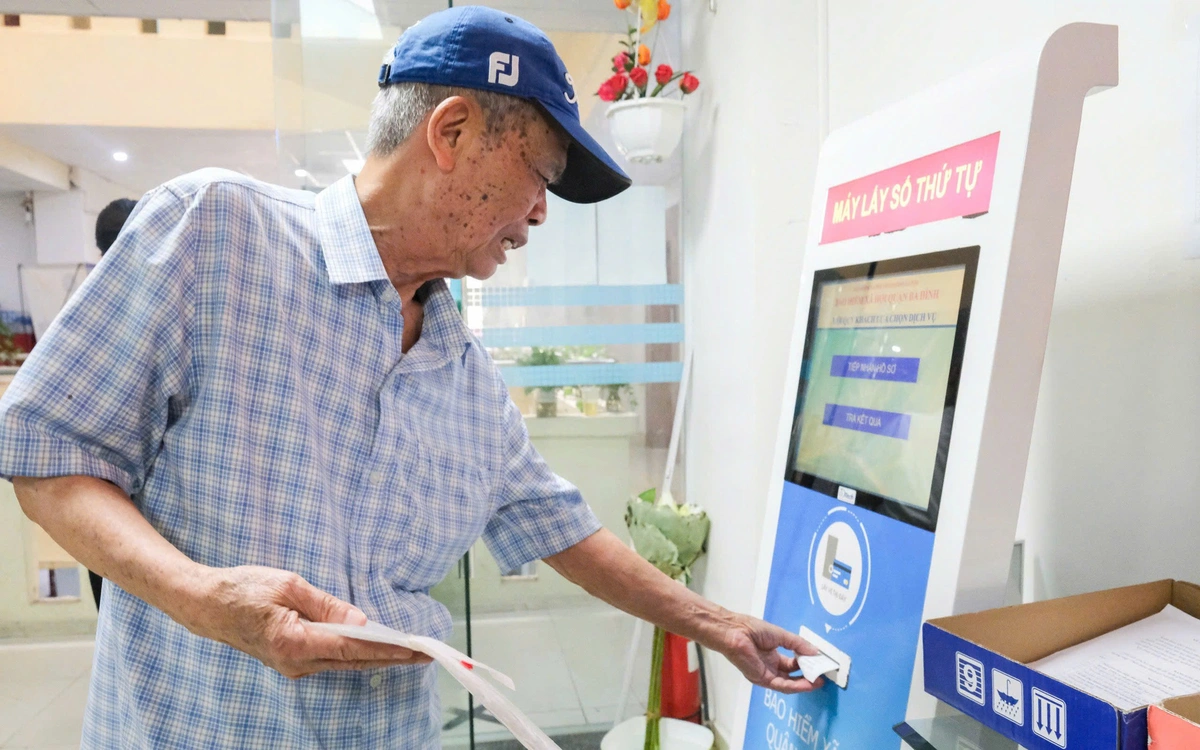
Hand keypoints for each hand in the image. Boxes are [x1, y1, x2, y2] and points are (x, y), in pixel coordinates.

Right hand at [176, 565, 431, 678]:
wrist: (205, 604)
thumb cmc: (243, 588)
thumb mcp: (289, 585)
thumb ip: (327, 605)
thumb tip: (361, 621)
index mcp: (294, 642)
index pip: (353, 648)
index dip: (387, 649)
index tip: (415, 649)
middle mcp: (295, 662)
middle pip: (354, 662)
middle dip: (391, 657)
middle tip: (425, 654)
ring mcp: (291, 666)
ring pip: (344, 663)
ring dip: (376, 656)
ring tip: (409, 651)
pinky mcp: (290, 661)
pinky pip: (331, 659)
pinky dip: (355, 654)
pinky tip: (375, 648)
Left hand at [716, 614, 823, 693]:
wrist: (735, 632)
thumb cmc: (752, 630)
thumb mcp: (781, 635)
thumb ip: (797, 644)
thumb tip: (815, 651)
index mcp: (772, 656)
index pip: (792, 664)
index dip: (806, 664)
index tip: (819, 662)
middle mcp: (770, 667)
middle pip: (792, 676)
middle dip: (808, 676)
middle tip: (822, 674)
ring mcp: (766, 674)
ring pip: (789, 684)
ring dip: (805, 684)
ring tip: (819, 681)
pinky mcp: (763, 679)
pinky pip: (782, 685)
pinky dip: (796, 686)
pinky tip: (808, 684)